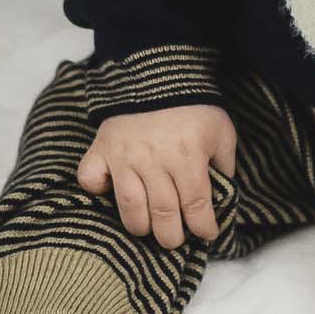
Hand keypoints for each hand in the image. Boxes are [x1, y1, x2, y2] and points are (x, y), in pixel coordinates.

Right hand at [76, 103, 237, 248]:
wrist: (158, 73)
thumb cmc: (195, 106)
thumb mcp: (221, 132)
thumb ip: (224, 164)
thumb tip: (224, 193)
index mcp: (188, 157)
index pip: (196, 206)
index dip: (204, 227)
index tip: (207, 235)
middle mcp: (154, 161)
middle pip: (163, 214)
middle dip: (172, 237)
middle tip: (175, 239)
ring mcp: (124, 157)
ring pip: (129, 207)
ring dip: (140, 226)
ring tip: (148, 229)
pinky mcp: (101, 149)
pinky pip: (90, 179)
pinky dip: (96, 191)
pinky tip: (108, 193)